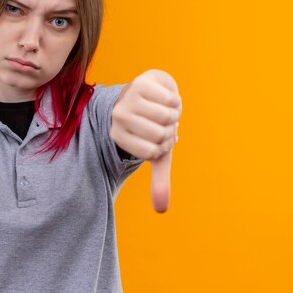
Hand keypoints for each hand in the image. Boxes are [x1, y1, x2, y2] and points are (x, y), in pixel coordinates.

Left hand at [110, 69, 181, 212]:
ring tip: (163, 112)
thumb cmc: (151, 125)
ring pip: (167, 116)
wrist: (147, 91)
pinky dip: (175, 101)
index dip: (162, 147)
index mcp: (117, 135)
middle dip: (170, 130)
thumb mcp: (156, 152)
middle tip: (161, 124)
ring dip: (174, 115)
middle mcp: (118, 116)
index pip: (151, 152)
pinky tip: (164, 98)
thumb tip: (161, 211)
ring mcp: (128, 98)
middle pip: (160, 134)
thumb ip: (158, 181)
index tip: (156, 139)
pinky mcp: (141, 82)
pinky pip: (171, 99)